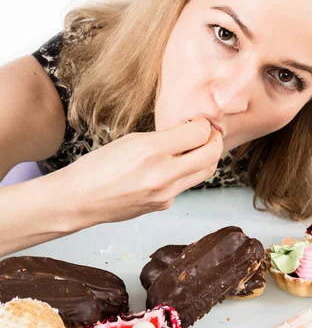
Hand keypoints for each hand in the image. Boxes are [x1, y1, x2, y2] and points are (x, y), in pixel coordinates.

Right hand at [60, 117, 222, 226]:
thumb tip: (191, 132)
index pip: (199, 133)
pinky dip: (185, 174)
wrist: (80, 200)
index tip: (201, 121)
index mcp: (152, 150)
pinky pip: (184, 186)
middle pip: (210, 155)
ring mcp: (165, 194)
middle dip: (215, 141)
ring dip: (206, 158)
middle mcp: (163, 174)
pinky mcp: (163, 206)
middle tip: (211, 134)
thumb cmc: (98, 166)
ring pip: (203, 173)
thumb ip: (164, 137)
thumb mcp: (130, 140)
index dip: (205, 124)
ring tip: (198, 148)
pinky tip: (173, 167)